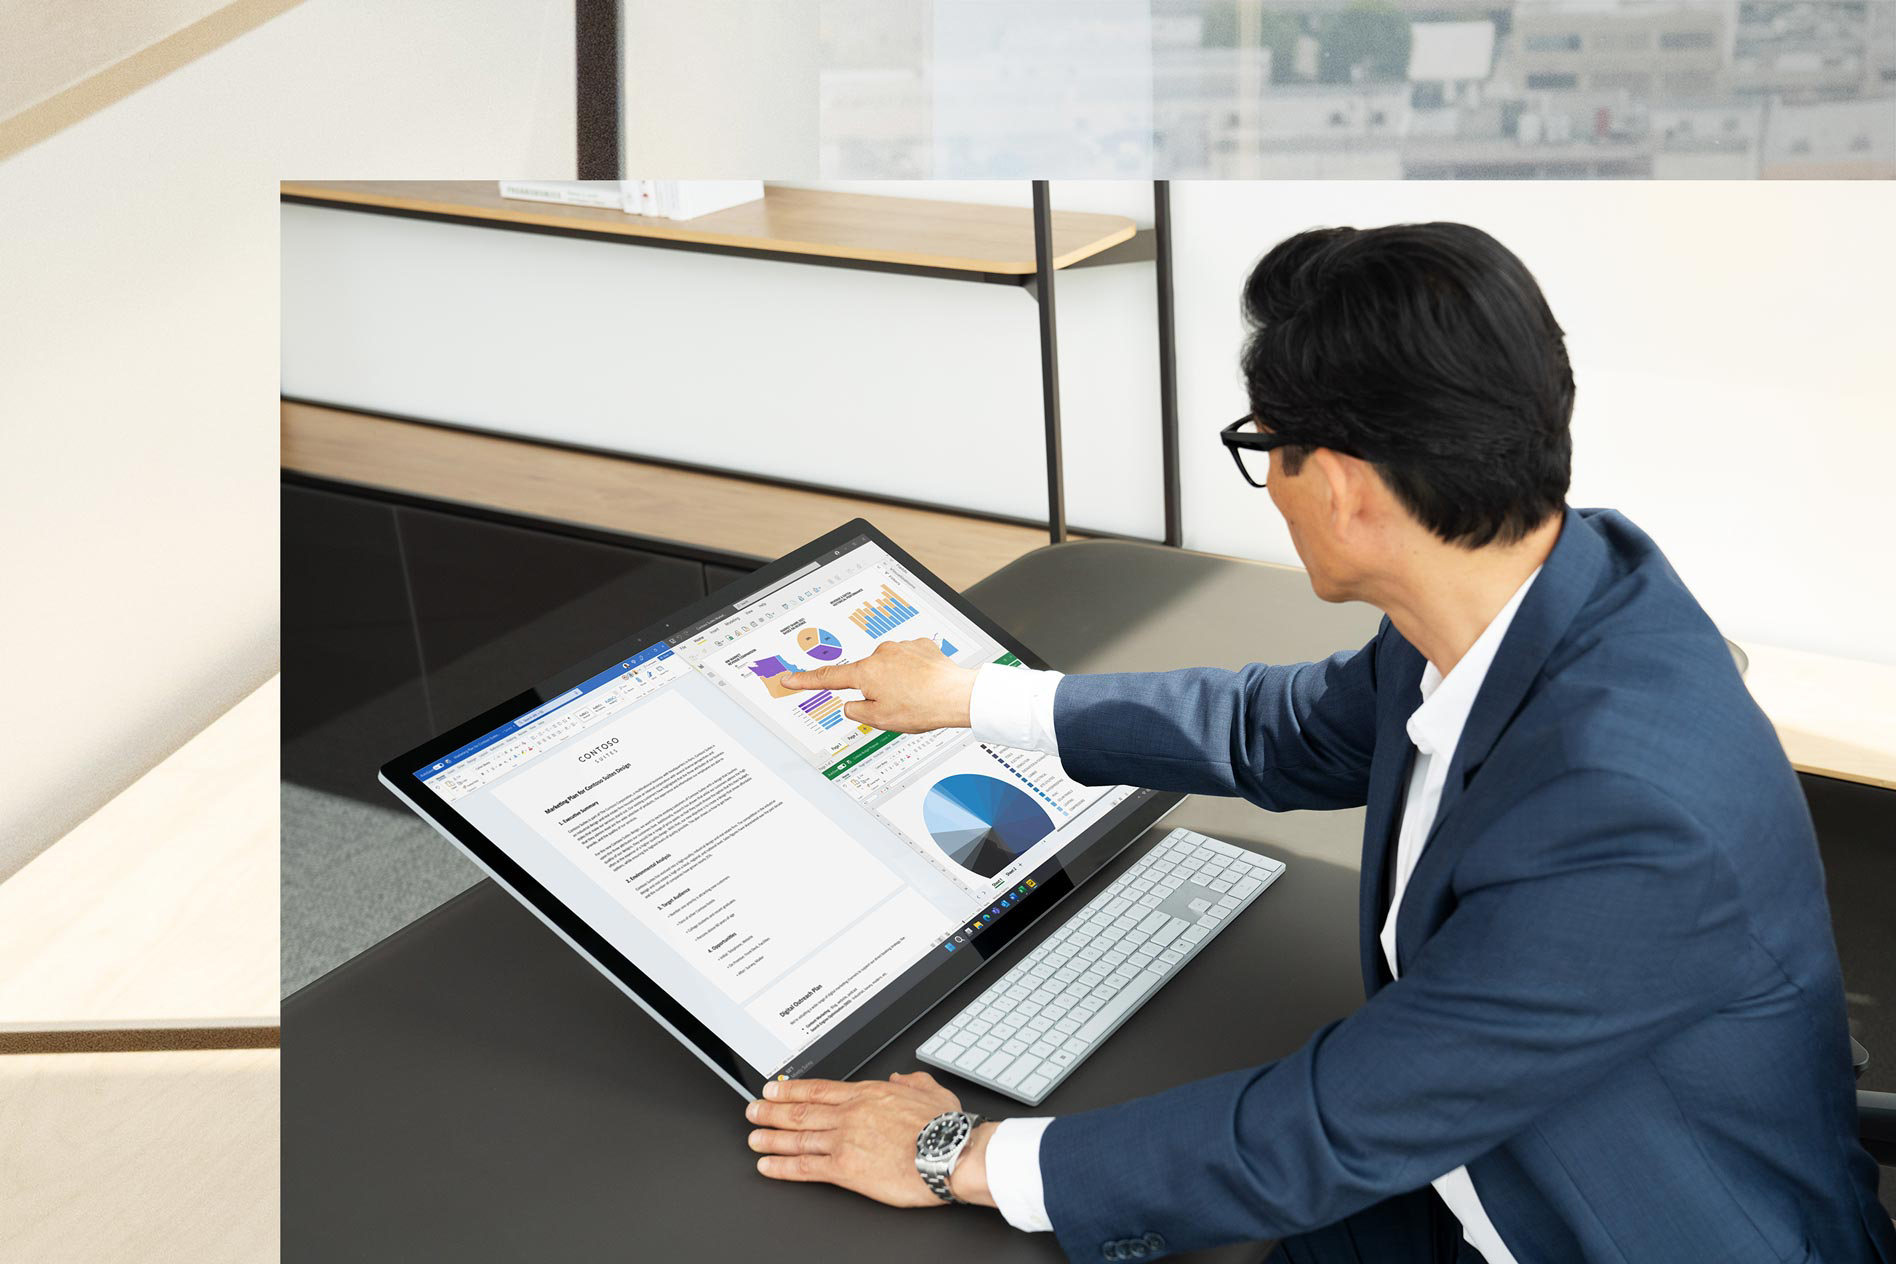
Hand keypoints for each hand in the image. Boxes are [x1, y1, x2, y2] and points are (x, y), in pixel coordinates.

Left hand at [747, 1071, 996, 1208]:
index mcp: (868, 1094)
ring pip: (797, 1137)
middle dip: (772, 1111)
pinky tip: (768, 1166)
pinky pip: (806, 1167)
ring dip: (771, 1138)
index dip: (790, 1089)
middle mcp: (850, 1115)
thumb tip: (900, 1076)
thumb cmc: (945, 1127)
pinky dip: (783, 1167)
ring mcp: (844, 1141)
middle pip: (800, 1111)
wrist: (949, 1153)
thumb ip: (911, 1081)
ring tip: (753, 1139)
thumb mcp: (930, 1090)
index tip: (773, 1088)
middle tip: (752, 1110)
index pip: (818, 1089)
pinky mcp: (845, 1169)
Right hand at [780, 639, 976, 733]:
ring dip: (896, 680)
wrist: (957, 695)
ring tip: (915, 696)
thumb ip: (857, 712)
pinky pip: (908, 660)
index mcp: (866, 673)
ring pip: (888, 667)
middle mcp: (881, 654)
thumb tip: (851, 705)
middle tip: (895, 705)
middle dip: (874, 689)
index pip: (828, 678)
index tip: (789, 678)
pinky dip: (912, 672)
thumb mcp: (880, 720)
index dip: (805, 680)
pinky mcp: (920, 646)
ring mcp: (902, 647)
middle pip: (866, 674)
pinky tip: (924, 684)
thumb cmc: (922, 707)